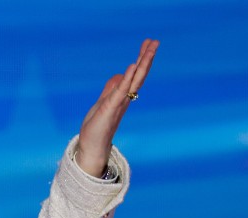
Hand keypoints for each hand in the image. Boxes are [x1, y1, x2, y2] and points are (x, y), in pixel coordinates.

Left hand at [75, 38, 158, 176]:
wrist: (92, 147)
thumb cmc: (97, 127)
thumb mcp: (103, 102)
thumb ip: (111, 89)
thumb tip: (121, 74)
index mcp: (123, 96)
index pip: (135, 74)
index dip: (142, 59)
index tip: (149, 43)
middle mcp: (124, 98)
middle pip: (139, 75)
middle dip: (147, 57)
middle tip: (156, 41)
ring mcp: (119, 103)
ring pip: (134, 81)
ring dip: (141, 64)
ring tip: (149, 48)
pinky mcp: (110, 109)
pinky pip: (121, 92)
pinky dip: (127, 79)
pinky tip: (132, 67)